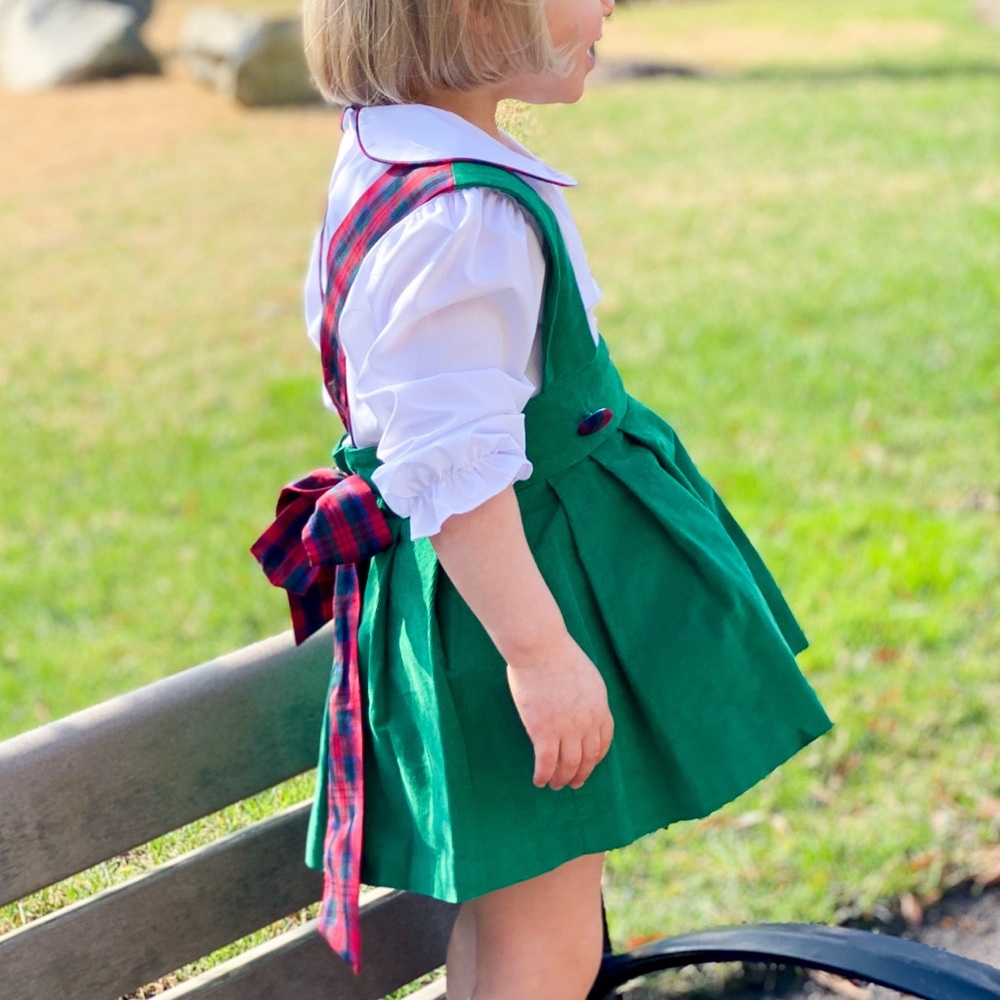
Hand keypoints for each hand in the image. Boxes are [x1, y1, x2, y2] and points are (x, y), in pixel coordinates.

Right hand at [506, 633, 613, 790]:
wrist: (541, 650)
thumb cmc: (560, 656)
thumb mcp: (588, 677)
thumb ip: (589, 698)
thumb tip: (583, 710)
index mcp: (600, 708)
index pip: (603, 742)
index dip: (596, 758)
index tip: (589, 765)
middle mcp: (587, 723)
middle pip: (588, 758)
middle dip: (581, 774)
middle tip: (574, 783)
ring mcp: (566, 729)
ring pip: (568, 765)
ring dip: (562, 779)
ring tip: (555, 785)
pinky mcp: (544, 732)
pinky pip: (546, 763)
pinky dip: (543, 775)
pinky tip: (538, 780)